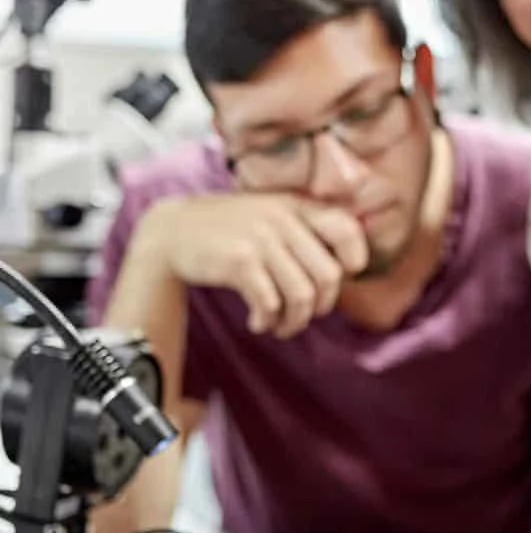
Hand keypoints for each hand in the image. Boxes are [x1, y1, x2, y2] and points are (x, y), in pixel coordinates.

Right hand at [145, 193, 367, 337]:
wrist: (173, 230)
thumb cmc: (232, 230)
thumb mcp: (272, 215)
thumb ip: (306, 231)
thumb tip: (344, 271)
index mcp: (297, 206)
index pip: (347, 228)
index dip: (354, 259)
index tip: (340, 277)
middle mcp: (282, 219)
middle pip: (329, 276)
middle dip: (322, 306)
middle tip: (305, 314)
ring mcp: (261, 239)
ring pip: (302, 296)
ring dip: (294, 322)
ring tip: (281, 326)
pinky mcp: (239, 261)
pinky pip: (270, 303)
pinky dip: (268, 321)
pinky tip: (259, 323)